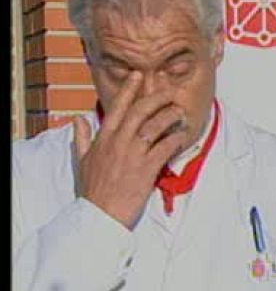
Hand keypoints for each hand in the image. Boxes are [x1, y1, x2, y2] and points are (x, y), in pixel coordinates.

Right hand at [73, 71, 189, 228]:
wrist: (100, 215)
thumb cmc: (93, 190)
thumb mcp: (81, 161)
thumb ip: (81, 138)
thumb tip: (77, 119)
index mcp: (103, 139)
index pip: (117, 108)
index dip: (129, 89)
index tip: (139, 75)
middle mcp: (118, 142)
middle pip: (140, 111)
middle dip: (156, 97)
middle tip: (169, 91)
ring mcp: (132, 155)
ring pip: (155, 126)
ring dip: (170, 116)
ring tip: (180, 112)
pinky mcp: (146, 169)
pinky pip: (165, 148)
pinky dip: (176, 139)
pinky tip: (183, 135)